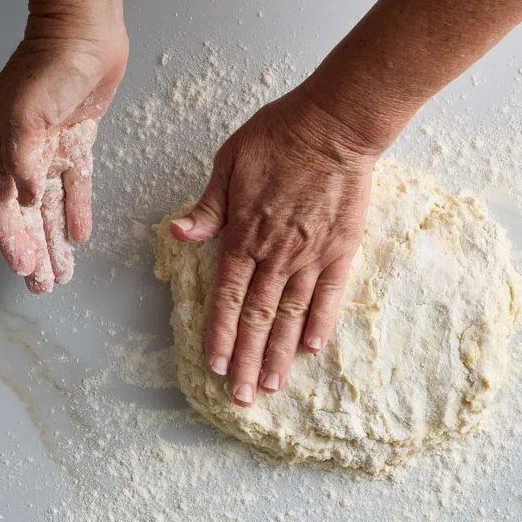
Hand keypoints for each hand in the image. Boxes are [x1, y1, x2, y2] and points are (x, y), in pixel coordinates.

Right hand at [0, 4, 127, 293]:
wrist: (86, 34)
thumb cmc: (50, 66)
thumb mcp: (27, 114)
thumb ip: (23, 160)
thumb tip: (25, 200)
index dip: (10, 238)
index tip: (23, 267)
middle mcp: (20, 151)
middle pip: (24, 213)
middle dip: (33, 250)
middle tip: (42, 286)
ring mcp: (48, 147)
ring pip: (49, 204)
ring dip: (54, 239)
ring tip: (60, 274)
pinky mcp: (76, 140)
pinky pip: (75, 184)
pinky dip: (77, 209)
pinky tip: (79, 236)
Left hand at [170, 90, 380, 406]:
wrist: (336, 125)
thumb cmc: (280, 136)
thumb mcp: (230, 162)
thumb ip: (208, 206)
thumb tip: (179, 234)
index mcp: (244, 234)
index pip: (227, 297)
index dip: (220, 334)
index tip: (214, 366)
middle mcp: (276, 254)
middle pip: (257, 317)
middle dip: (246, 360)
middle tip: (240, 396)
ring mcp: (311, 255)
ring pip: (291, 314)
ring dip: (279, 353)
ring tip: (271, 386)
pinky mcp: (341, 249)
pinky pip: (330, 295)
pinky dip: (320, 322)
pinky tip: (312, 349)